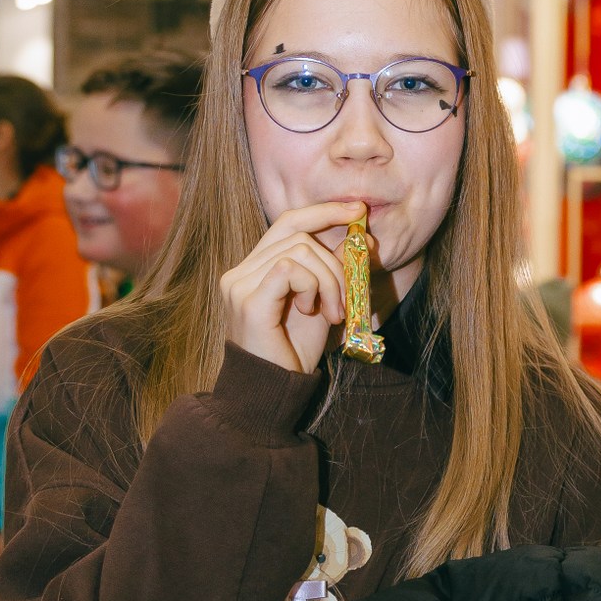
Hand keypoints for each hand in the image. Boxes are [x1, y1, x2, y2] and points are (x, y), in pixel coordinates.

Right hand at [220, 199, 365, 373]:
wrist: (274, 390)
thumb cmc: (294, 351)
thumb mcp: (322, 302)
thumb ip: (335, 269)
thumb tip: (361, 237)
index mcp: (253, 269)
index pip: (287, 223)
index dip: (322, 211)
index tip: (357, 211)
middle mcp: (240, 272)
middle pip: (299, 235)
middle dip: (335, 262)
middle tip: (348, 298)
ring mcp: (239, 284)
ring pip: (300, 250)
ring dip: (330, 281)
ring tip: (333, 313)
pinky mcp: (248, 299)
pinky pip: (291, 268)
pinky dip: (313, 286)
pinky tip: (312, 311)